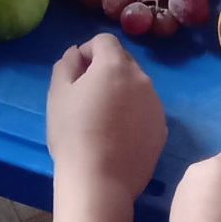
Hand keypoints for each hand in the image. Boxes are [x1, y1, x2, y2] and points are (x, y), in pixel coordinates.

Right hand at [46, 34, 166, 202]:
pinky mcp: (162, 130)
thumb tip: (76, 54)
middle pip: (123, 61)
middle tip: (87, 95)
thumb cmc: (73, 133)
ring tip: (103, 118)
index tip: (76, 72)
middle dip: (106, 69)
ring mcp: (156, 105)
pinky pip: (145, 110)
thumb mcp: (58, 94)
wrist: (99, 180)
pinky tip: (118, 136)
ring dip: (121, 92)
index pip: (105, 41)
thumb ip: (66, 64)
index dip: (88, 51)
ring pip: (136, 87)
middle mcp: (142, 79)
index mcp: (115, 66)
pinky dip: (133, 114)